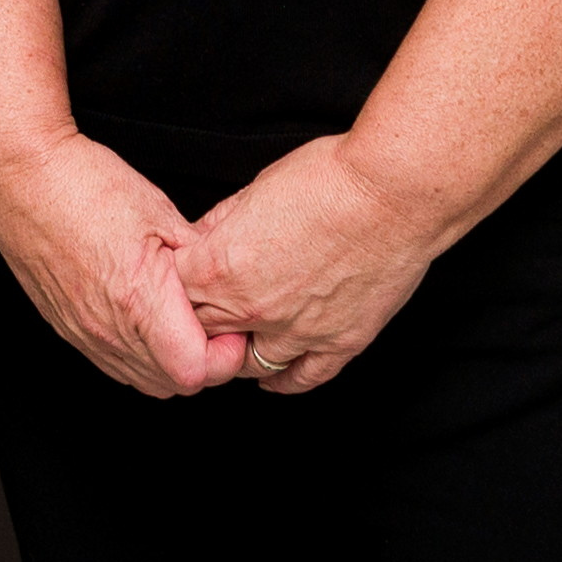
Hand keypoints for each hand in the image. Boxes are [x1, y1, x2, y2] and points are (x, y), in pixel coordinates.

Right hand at [0, 132, 246, 398]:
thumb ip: (200, 258)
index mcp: (138, 299)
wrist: (21, 175)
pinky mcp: (66, 326)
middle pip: (176, 385)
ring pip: (146, 381)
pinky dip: (140, 356)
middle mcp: (108, 327)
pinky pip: (115, 365)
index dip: (227, 356)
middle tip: (214, 326)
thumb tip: (225, 282)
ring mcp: (84, 332)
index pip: (198, 370)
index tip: (232, 328)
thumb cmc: (83, 184)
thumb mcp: (160, 212)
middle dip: (206, 363)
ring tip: (180, 323)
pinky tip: (145, 321)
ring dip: (172, 363)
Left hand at [178, 135, 447, 395]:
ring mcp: (297, 332)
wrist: (390, 195)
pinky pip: (301, 378)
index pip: (171, 294)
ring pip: (247, 363)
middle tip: (201, 314)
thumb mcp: (250, 193)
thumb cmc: (324, 180)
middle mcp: (252, 308)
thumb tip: (201, 241)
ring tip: (234, 341)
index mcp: (220, 267)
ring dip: (237, 352)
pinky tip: (271, 378)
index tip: (178, 283)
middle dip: (198, 322)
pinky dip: (281, 381)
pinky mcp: (339, 344)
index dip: (171, 286)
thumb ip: (219, 227)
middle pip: (203, 333)